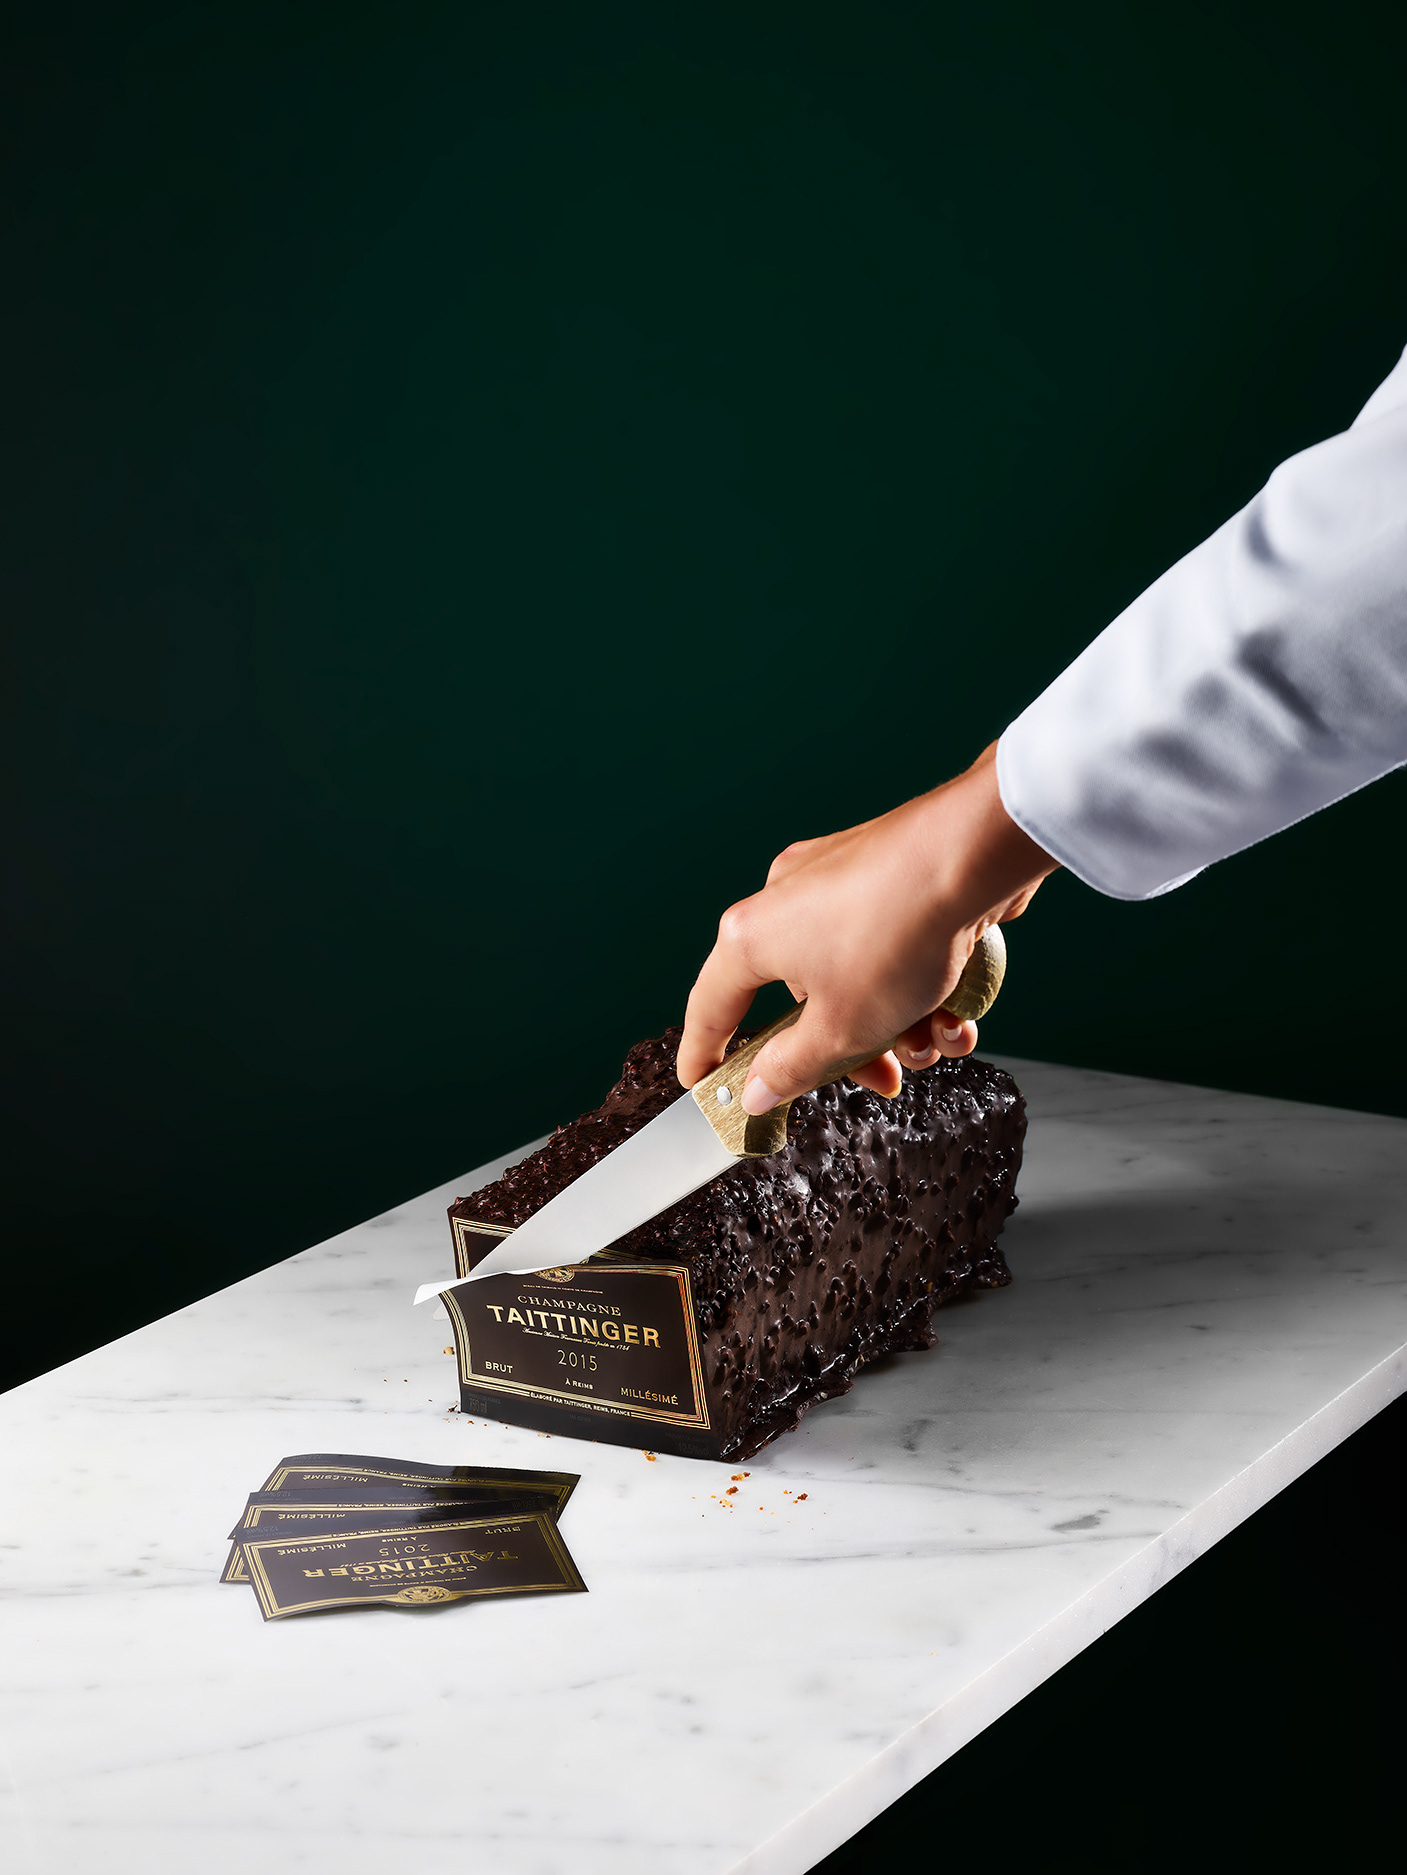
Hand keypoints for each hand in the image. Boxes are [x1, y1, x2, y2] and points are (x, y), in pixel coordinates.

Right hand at [676, 743, 1057, 1110]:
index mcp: (752, 936)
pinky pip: (888, 947)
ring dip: (899, 1023)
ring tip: (939, 1038)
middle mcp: (785, 900)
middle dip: (851, 1049)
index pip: (711, 1008)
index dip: (704, 1054)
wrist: (974, 855)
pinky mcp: (885, 876)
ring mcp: (836, 882)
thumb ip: (793, 1068)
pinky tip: (959, 1008)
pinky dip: (920, 983)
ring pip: (856, 979)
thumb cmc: (897, 933)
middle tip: (883, 1079)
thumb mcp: (842, 1027)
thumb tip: (756, 1091)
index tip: (701, 1084)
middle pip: (803, 1002)